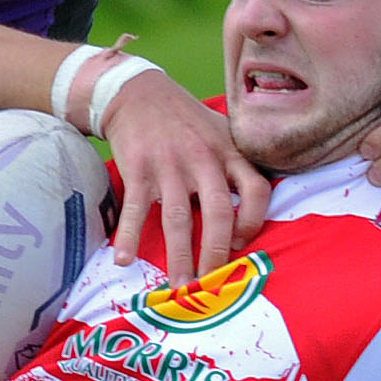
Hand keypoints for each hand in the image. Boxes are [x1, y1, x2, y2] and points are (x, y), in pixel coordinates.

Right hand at [101, 67, 268, 286]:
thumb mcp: (222, 131)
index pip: (257, 189)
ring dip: (179, 257)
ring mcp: (170, 165)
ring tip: (178, 287)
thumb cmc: (186, 120)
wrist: (139, 92)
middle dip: (216, 254)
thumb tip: (252, 210)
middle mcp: (204, 159)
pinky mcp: (139, 169)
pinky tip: (123, 260)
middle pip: (218, 213)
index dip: (254, 220)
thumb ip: (239, 164)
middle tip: (211, 285)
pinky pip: (135, 209)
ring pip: (178, 219)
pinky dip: (128, 236)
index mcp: (230, 152)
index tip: (242, 243)